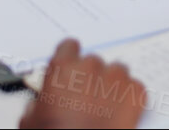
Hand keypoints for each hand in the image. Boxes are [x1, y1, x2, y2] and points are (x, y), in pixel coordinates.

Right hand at [21, 39, 146, 128]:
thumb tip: (39, 103)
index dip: (69, 59)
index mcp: (63, 69)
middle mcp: (92, 67)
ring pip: (116, 72)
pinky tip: (117, 113)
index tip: (70, 67)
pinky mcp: (137, 91)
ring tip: (103, 107)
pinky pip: (133, 87)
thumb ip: (38, 101)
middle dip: (90, 77)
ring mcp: (117, 78)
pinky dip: (128, 97)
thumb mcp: (31, 120)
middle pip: (93, 62)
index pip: (69, 47)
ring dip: (110, 85)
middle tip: (84, 99)